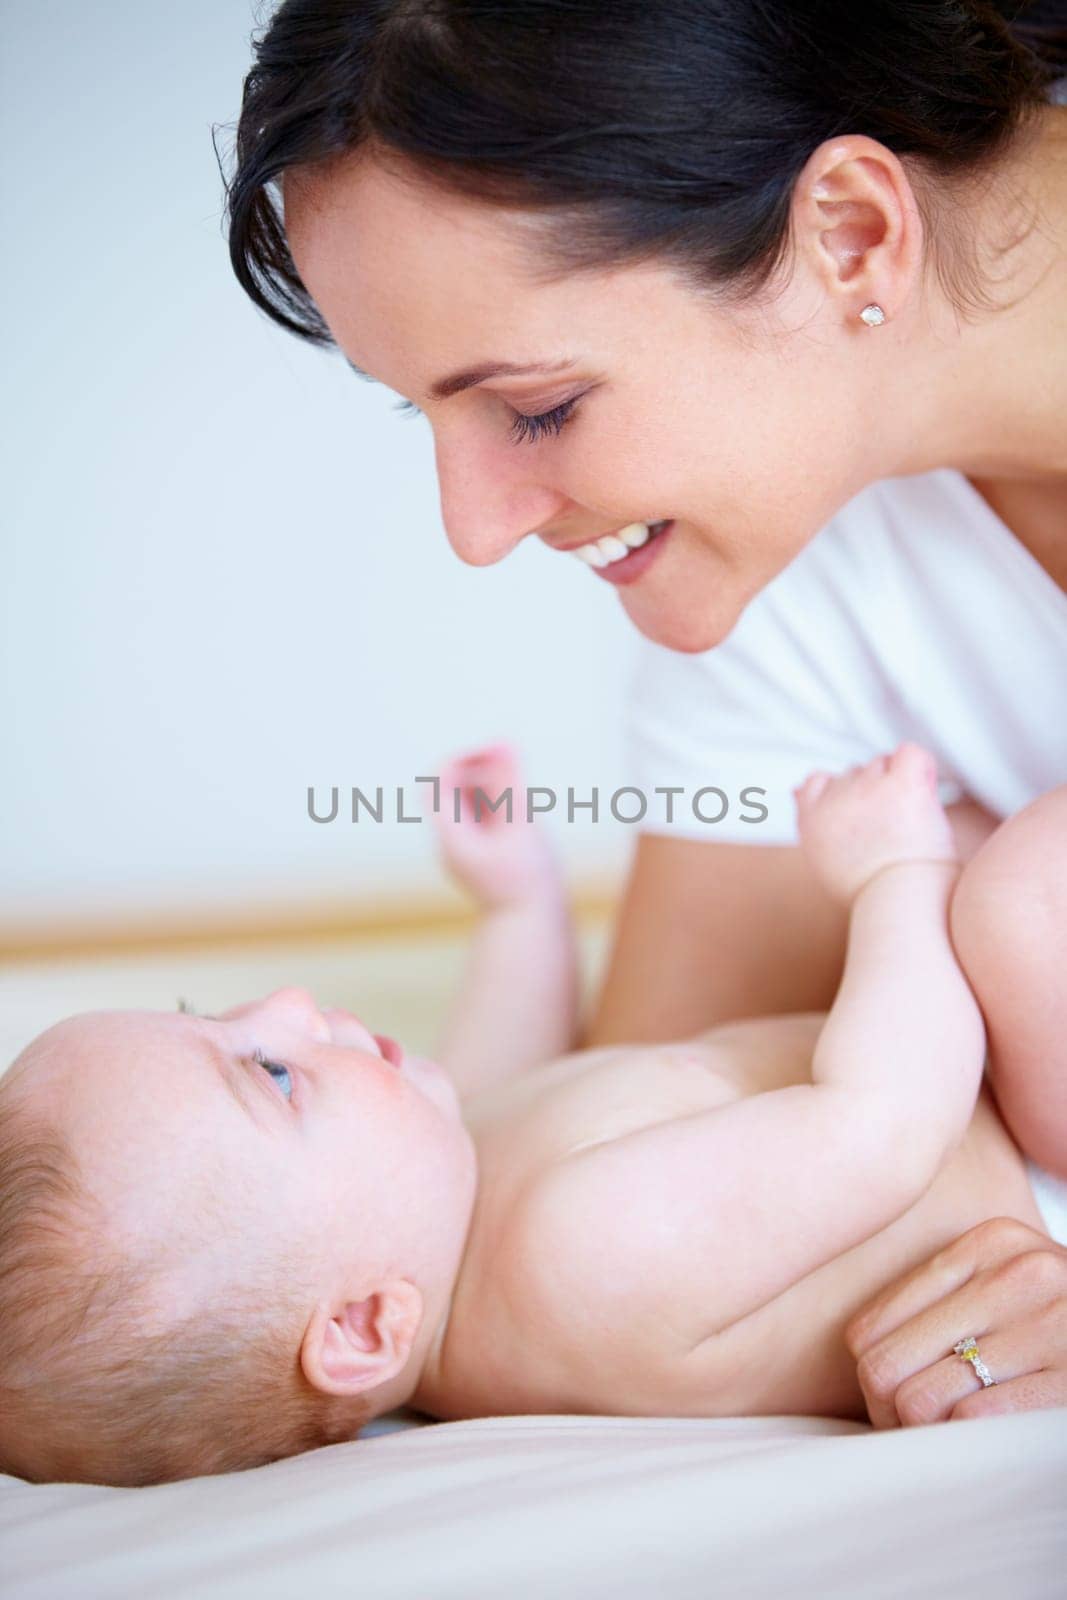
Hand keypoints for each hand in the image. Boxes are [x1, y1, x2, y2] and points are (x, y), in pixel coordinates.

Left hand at [430, 742, 561, 909]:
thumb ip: (511, 783)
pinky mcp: (483, 857)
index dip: (466, 757)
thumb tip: (504, 743)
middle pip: (452, 789)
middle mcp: (452, 842)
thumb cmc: (527, 884)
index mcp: (451, 835)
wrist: (531, 932)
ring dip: (494, 786)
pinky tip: (524, 813)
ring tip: (524, 794)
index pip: (440, 780)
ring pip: (469, 803)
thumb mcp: (522, 826)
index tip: (499, 752)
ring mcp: (466, 851)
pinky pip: (484, 820)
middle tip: (515, 765)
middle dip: (483, 769)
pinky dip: (501, 806)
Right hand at [794, 741, 958, 903]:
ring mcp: (867, 789)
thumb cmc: (870, 894)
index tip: (862, 821)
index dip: (842, 794)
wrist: (901, 904)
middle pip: (855, 773)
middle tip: (892, 832)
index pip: (816, 782)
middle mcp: (834, 801)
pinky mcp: (902, 786)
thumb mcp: (824, 860)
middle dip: (874, 793)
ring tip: (910, 824)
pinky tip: (925, 791)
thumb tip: (797, 788)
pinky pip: (910, 754)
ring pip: (882, 764)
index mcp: (812, 820)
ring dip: (897, 784)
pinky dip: (919, 767)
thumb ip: (812, 820)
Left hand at [845, 1216, 1066, 1426]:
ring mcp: (1053, 1323)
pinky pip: (976, 1422)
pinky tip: (984, 1441)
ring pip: (922, 1401)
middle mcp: (1019, 1273)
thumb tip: (865, 1358)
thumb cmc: (1059, 1325)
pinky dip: (967, 1443)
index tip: (892, 1405)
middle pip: (885, 1367)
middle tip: (915, 1432)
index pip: (870, 1328)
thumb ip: (942, 1301)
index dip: (870, 1382)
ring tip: (948, 1437)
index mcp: (989, 1244)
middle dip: (888, 1415)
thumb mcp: (1006, 1286)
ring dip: (925, 1436)